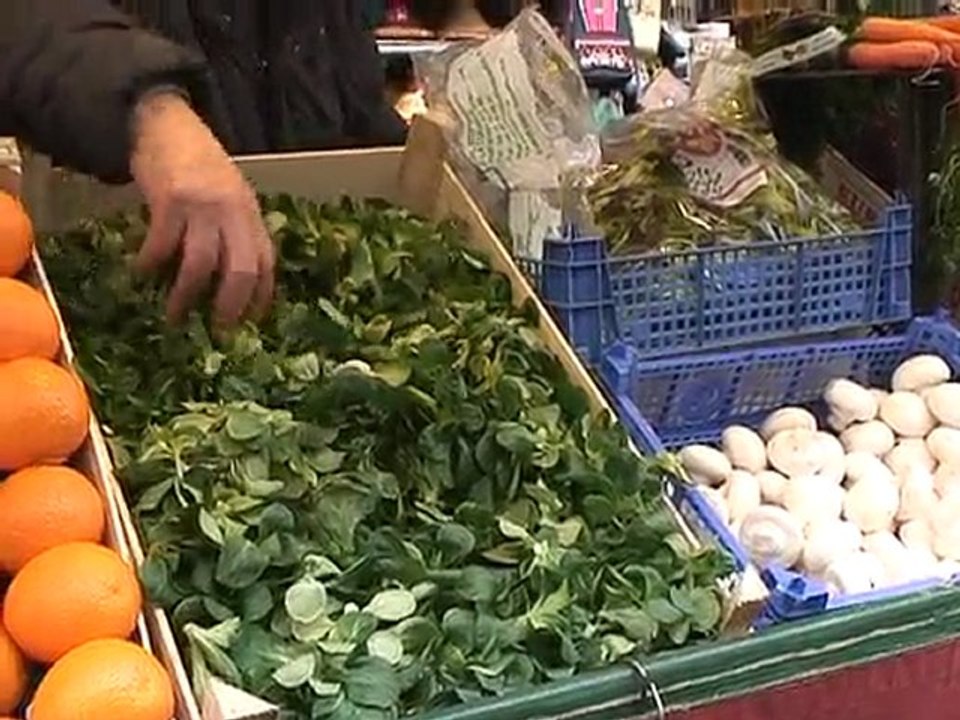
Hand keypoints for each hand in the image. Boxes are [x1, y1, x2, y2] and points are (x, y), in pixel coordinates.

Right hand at [129, 91, 274, 327]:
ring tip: (174, 316)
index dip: (261, 296)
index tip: (253, 322)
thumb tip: (235, 277)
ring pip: (201, 264)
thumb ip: (237, 229)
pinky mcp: (171, 200)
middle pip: (241, 270)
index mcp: (251, 213)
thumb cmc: (198, 164)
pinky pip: (163, 243)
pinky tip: (142, 272)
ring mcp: (203, 206)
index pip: (266, 263)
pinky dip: (151, 263)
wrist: (165, 124)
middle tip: (218, 330)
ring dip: (186, 296)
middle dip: (230, 306)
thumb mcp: (230, 195)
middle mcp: (234, 212)